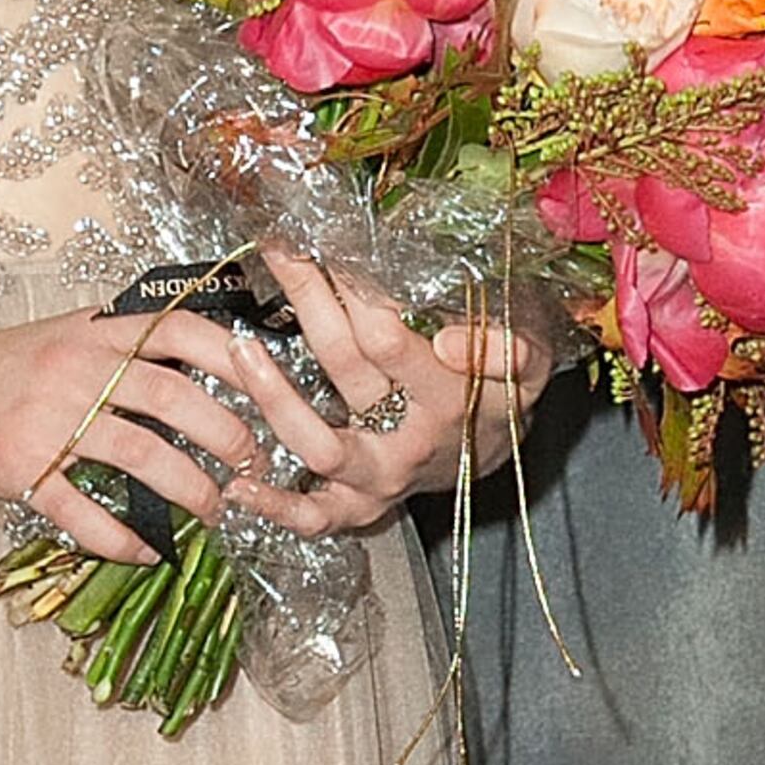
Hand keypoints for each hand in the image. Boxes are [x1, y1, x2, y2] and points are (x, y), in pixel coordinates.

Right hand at [0, 298, 323, 560]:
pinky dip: (123, 540)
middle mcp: (78, 369)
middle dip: (231, 439)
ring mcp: (48, 419)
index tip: (274, 392)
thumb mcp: (62, 339)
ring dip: (190, 492)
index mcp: (96, 333)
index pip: (184, 331)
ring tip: (212, 514)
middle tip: (254, 469)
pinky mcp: (17, 469)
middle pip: (177, 398)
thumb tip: (198, 369)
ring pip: (143, 456)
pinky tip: (147, 552)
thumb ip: (121, 349)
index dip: (238, 359)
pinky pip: (84, 512)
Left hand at [212, 255, 552, 534]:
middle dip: (311, 302)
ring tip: (242, 347)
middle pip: (347, 368)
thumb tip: (450, 340)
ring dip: (274, 396)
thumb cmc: (499, 392)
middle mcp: (412, 443)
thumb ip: (506, 347)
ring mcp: (381, 480)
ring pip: (321, 445)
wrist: (489, 453)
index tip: (330, 247)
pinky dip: (274, 507)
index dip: (355, 295)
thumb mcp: (527, 364)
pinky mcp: (358, 508)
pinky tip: (237, 483)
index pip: (391, 343)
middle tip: (284, 253)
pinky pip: (314, 517)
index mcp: (452, 399)